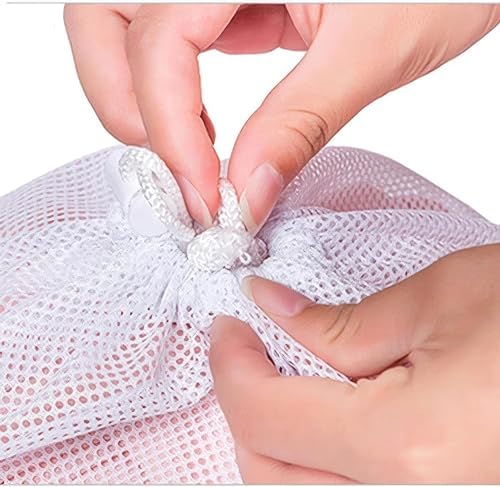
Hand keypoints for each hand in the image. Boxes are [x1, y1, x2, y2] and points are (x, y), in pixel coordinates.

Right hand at [64, 5, 499, 229]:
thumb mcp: (374, 48)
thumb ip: (301, 122)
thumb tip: (245, 195)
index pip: (159, 42)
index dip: (169, 128)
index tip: (204, 197)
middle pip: (104, 19)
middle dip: (121, 102)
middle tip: (172, 168)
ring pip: (127, 30)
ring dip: (140, 99)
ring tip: (190, 153)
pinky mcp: (233, 0)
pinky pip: (176, 45)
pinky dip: (176, 96)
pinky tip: (208, 131)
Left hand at [210, 244, 499, 482]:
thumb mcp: (439, 301)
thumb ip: (339, 322)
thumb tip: (270, 307)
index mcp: (412, 449)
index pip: (264, 417)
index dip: (231, 364)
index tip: (228, 326)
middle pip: (269, 475)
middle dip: (245, 408)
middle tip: (250, 351)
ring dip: (274, 442)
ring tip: (285, 383)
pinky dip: (313, 465)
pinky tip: (327, 420)